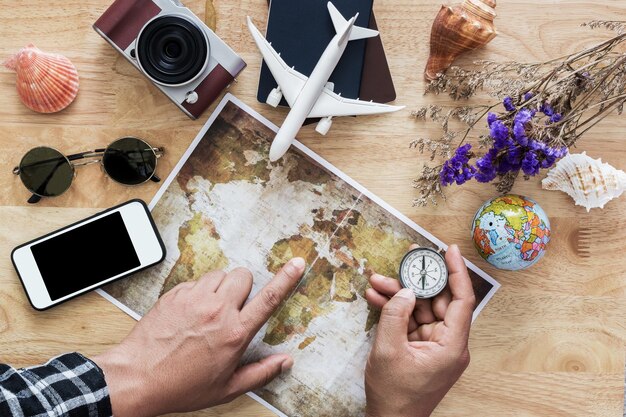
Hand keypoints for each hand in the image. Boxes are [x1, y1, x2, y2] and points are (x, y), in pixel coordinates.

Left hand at [93, 258, 305, 416]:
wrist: (137, 377)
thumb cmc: (181, 385)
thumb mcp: (226, 388)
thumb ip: (261, 373)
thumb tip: (284, 362)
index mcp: (235, 332)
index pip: (268, 298)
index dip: (287, 279)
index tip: (297, 265)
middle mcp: (217, 310)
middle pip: (244, 276)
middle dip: (244, 287)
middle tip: (235, 306)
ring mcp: (194, 299)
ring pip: (220, 274)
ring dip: (221, 287)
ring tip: (211, 310)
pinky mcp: (176, 294)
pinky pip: (197, 280)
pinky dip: (199, 291)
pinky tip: (192, 312)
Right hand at [364, 245, 475, 416]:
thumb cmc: (394, 395)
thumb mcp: (388, 351)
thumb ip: (395, 315)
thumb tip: (404, 290)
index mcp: (451, 346)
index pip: (462, 300)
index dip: (458, 272)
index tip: (451, 250)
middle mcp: (448, 344)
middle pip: (439, 301)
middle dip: (418, 279)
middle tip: (406, 258)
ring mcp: (434, 346)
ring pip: (421, 309)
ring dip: (400, 294)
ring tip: (378, 280)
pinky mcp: (421, 349)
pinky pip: (411, 322)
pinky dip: (396, 310)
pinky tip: (377, 298)